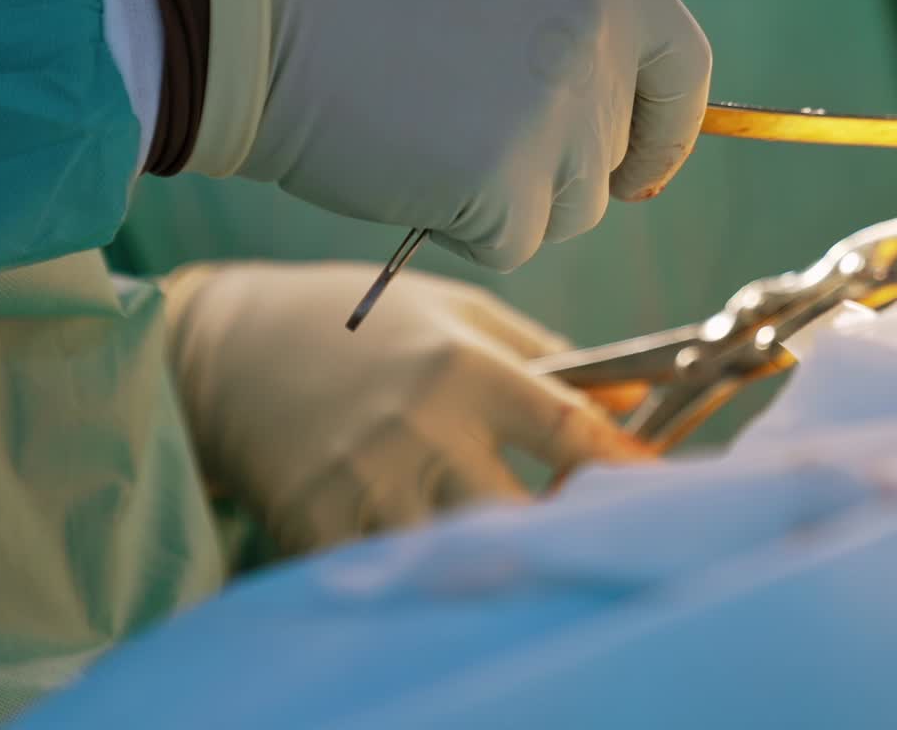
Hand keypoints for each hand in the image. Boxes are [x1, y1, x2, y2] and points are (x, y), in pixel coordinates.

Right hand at [163, 261, 651, 553]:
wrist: (233, 346)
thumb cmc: (358, 319)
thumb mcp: (455, 311)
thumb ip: (546, 354)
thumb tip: (632, 397)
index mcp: (463, 367)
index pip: (567, 431)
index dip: (625, 468)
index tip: (663, 493)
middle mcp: (421, 426)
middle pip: (520, 515)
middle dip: (562, 537)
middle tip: (592, 545)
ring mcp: (366, 480)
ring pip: (457, 559)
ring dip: (497, 570)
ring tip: (528, 570)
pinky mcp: (316, 521)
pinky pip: (385, 577)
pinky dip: (418, 584)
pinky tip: (438, 578)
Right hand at [206, 0, 710, 269]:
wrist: (250, 19)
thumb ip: (563, 17)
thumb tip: (616, 106)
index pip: (684, 67)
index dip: (665, 129)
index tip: (634, 167)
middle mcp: (596, 29)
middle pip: (615, 148)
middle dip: (553, 164)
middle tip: (463, 130)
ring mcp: (556, 106)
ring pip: (572, 204)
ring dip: (511, 198)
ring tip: (426, 138)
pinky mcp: (506, 181)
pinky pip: (514, 240)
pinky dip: (464, 227)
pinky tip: (405, 168)